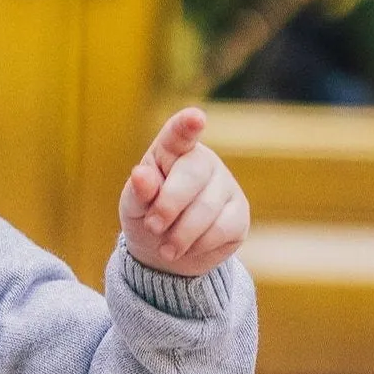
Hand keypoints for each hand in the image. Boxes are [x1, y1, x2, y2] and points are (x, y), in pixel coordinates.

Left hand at [120, 106, 249, 277]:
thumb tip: (140, 174)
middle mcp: (203, 161)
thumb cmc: (147, 218)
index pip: (178, 134)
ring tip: (166, 249)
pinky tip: (189, 248)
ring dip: (180, 236)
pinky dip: (198, 246)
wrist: (165, 254)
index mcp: (171, 152)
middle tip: (153, 227)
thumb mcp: (134, 206)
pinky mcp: (240, 212)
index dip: (186, 126)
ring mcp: (225, 184)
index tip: (194, 118)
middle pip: (192, 175)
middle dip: (168, 206)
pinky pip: (221, 229)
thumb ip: (138, 191)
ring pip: (206, 209)